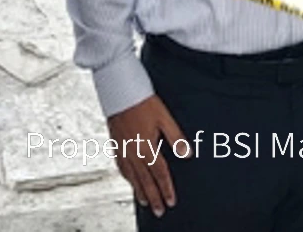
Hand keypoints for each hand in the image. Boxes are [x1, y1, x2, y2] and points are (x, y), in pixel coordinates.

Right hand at [106, 95, 185, 216]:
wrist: (119, 90)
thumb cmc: (142, 102)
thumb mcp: (164, 117)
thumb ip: (176, 137)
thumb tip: (186, 153)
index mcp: (147, 147)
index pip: (159, 174)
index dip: (166, 189)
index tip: (171, 201)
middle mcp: (133, 152)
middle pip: (145, 180)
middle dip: (153, 197)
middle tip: (159, 211)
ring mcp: (123, 149)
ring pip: (132, 176)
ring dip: (139, 191)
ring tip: (145, 202)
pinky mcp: (115, 144)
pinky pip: (121, 167)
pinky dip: (126, 177)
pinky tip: (129, 180)